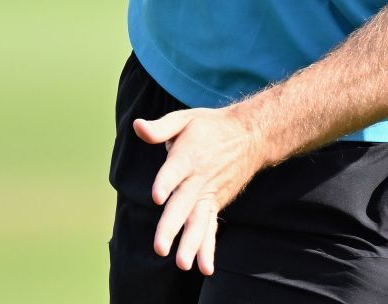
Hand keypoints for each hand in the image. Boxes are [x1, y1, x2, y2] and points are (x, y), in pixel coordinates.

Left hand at [132, 105, 266, 275]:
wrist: (250, 136)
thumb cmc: (210, 127)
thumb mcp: (185, 119)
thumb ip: (160, 128)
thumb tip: (137, 126)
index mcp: (188, 156)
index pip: (175, 172)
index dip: (166, 183)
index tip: (157, 197)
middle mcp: (199, 178)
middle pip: (183, 204)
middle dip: (172, 227)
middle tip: (160, 248)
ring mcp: (209, 194)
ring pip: (198, 221)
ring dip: (191, 243)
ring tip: (182, 264)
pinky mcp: (215, 204)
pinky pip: (210, 228)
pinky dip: (208, 248)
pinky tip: (204, 268)